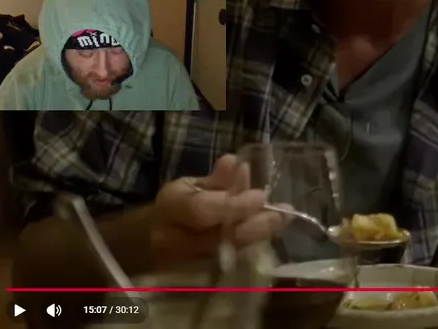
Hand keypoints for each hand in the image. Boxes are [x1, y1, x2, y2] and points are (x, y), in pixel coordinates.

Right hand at [150, 155, 285, 269]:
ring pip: (228, 253)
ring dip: (259, 236)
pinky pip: (231, 262)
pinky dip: (253, 245)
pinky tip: (274, 231)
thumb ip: (216, 178)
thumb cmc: (177, 208)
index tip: (260, 196)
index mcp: (170, 208)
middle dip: (254, 226)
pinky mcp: (198, 275)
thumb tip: (235, 162)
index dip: (232, 205)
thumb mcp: (191, 186)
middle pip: (217, 238)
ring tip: (285, 219)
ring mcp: (185, 262)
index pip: (200, 210)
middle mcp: (173, 239)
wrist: (152, 241)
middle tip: (282, 213)